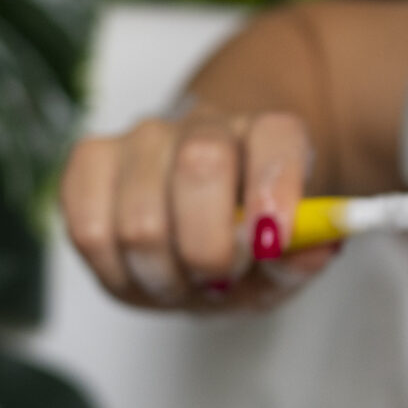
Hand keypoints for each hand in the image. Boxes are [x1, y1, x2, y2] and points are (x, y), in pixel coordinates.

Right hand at [59, 108, 339, 310]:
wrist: (190, 220)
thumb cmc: (238, 240)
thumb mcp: (280, 262)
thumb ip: (300, 259)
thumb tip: (318, 248)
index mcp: (265, 135)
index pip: (275, 136)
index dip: (273, 185)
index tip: (272, 239)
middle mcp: (201, 125)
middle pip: (199, 168)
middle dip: (209, 250)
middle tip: (218, 278)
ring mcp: (138, 139)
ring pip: (140, 220)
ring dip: (163, 276)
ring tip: (179, 281)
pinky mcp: (88, 162)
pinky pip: (89, 230)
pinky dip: (116, 271)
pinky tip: (138, 272)